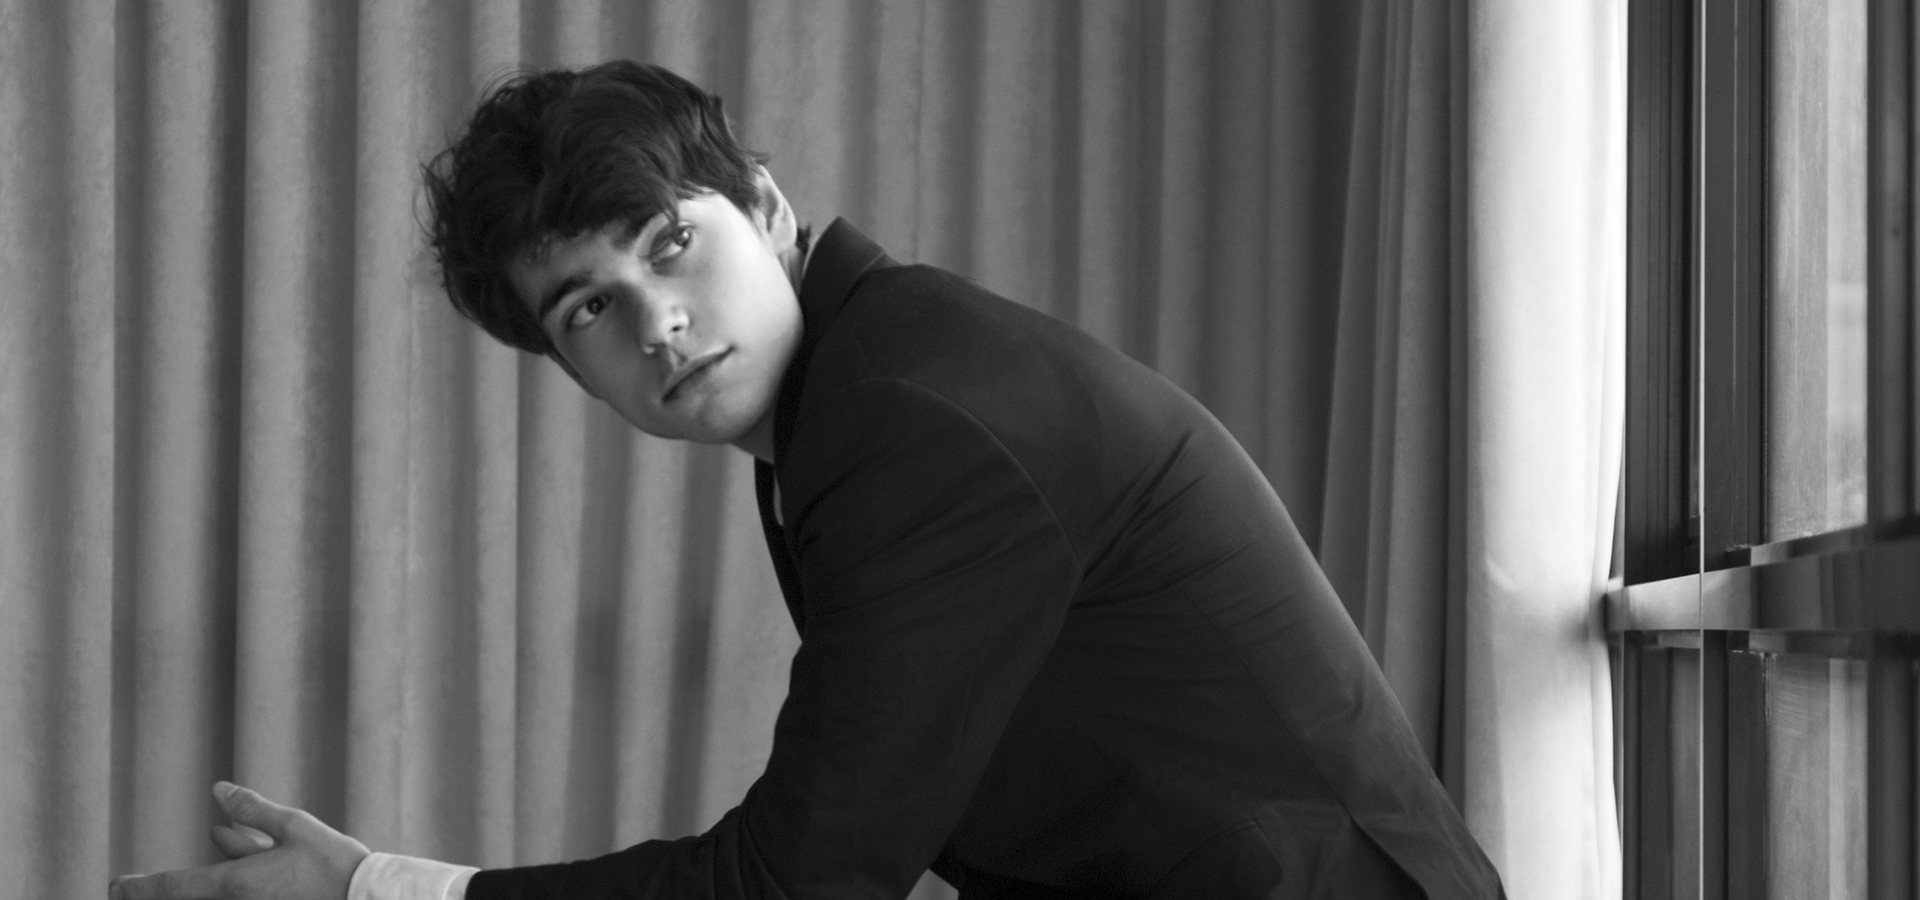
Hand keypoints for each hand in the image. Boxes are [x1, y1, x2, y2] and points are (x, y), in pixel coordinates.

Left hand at [109, 782, 369, 899]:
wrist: (365, 897)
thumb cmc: (332, 861)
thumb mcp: (293, 826)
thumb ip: (252, 810)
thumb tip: (219, 792)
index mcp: (235, 883)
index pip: (171, 887)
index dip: (139, 887)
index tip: (116, 886)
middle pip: (188, 896)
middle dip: (160, 889)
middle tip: (128, 887)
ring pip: (218, 888)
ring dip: (204, 876)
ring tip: (201, 850)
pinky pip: (240, 891)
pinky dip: (232, 874)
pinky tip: (232, 842)